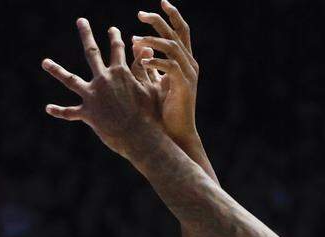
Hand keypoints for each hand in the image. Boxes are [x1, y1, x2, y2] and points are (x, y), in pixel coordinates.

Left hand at [42, 19, 164, 158]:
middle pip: (92, 53)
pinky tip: (48, 108)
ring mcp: (93, 96)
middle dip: (87, 35)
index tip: (112, 30)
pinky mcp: (88, 113)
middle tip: (81, 21)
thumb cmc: (149, 114)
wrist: (140, 137)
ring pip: (70, 79)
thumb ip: (143, 67)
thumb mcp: (149, 88)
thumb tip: (146, 48)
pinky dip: (59, 111)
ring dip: (56, 70)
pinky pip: (70, 112)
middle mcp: (103, 80)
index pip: (118, 50)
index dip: (115, 38)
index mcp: (120, 73)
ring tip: (45, 62)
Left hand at [131, 1, 199, 147]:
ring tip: (135, 40)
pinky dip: (156, 61)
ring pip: (172, 46)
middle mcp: (189, 64)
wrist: (175, 135)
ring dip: (152, 40)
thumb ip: (145, 62)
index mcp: (184, 61)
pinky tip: (142, 62)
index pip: (180, 31)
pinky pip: (171, 66)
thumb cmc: (161, 112)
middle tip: (140, 14)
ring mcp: (188, 74)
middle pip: (177, 33)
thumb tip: (136, 43)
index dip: (172, 15)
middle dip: (159, 20)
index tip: (160, 2)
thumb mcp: (151, 81)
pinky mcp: (184, 85)